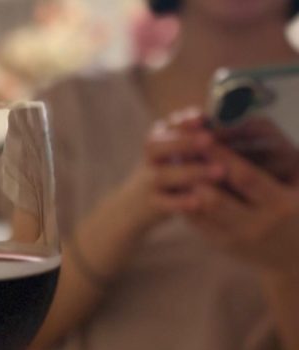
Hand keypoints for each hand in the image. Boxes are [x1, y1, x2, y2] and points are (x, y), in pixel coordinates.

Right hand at [117, 109, 222, 230]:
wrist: (133, 206)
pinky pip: (163, 203)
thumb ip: (199, 138)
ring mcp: (148, 182)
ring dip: (190, 171)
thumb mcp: (179, 152)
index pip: (168, 125)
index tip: (203, 118)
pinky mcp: (150, 205)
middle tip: (209, 140)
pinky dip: (180, 202)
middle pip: (157, 145)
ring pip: (163, 175)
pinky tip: (199, 202)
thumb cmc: (170, 173)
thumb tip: (240, 121)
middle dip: (184, 142)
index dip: (184, 121)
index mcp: (159, 141)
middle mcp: (151, 159)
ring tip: (219, 171)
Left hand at [187, 141, 298, 275]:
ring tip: (177, 162)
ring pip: (200, 211)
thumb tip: (255, 121)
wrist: (296, 256)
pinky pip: (196, 221)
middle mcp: (256, 225)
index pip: (245, 177)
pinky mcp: (221, 246)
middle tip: (182, 148)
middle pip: (214, 198)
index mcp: (280, 205)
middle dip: (196, 171)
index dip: (223, 156)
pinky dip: (187, 200)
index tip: (206, 137)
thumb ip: (285, 155)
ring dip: (185, 186)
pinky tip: (181, 181)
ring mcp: (235, 239)